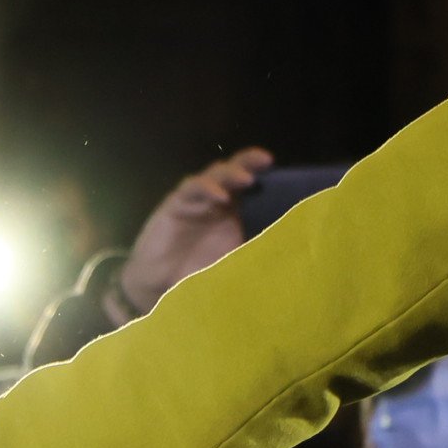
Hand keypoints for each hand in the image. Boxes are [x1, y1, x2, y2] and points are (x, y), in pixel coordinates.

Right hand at [114, 149, 277, 317]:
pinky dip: (206, 189)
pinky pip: (191, 188)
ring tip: (246, 179)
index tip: (278, 168)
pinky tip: (219, 196)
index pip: (249, 185)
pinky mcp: (175, 204)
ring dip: (230, 173)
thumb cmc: (198, 274)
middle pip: (232, 171)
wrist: (160, 286)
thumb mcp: (233, 262)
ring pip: (213, 175)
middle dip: (248, 162)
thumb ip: (253, 250)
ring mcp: (195, 200)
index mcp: (232, 212)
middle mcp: (215, 201)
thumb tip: (287, 251)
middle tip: (265, 161)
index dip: (262, 174)